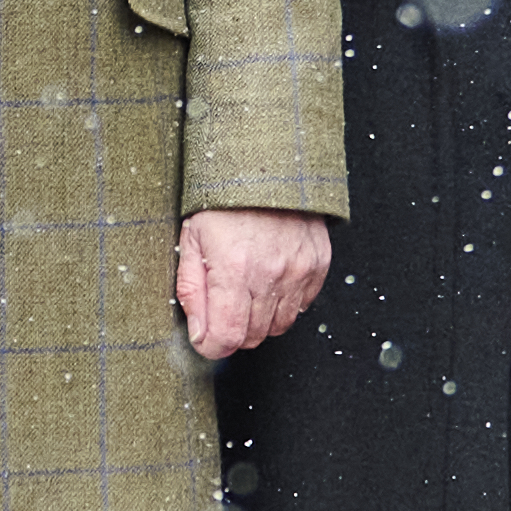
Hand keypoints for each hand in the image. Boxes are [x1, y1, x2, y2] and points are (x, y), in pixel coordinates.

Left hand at [179, 208, 332, 362]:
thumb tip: (199, 333)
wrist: (266, 165)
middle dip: (233, 331)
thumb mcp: (192, 239)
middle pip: (253, 337)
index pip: (226, 337)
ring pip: (279, 327)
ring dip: (259, 320)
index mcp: (234, 267)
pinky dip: (284, 302)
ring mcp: (299, 271)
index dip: (211, 345)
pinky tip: (270, 281)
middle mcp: (270, 273)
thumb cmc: (225, 199)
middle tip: (223, 307)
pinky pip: (302, 306)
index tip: (206, 338)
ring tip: (247, 291)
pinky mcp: (318, 265)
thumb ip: (192, 291)